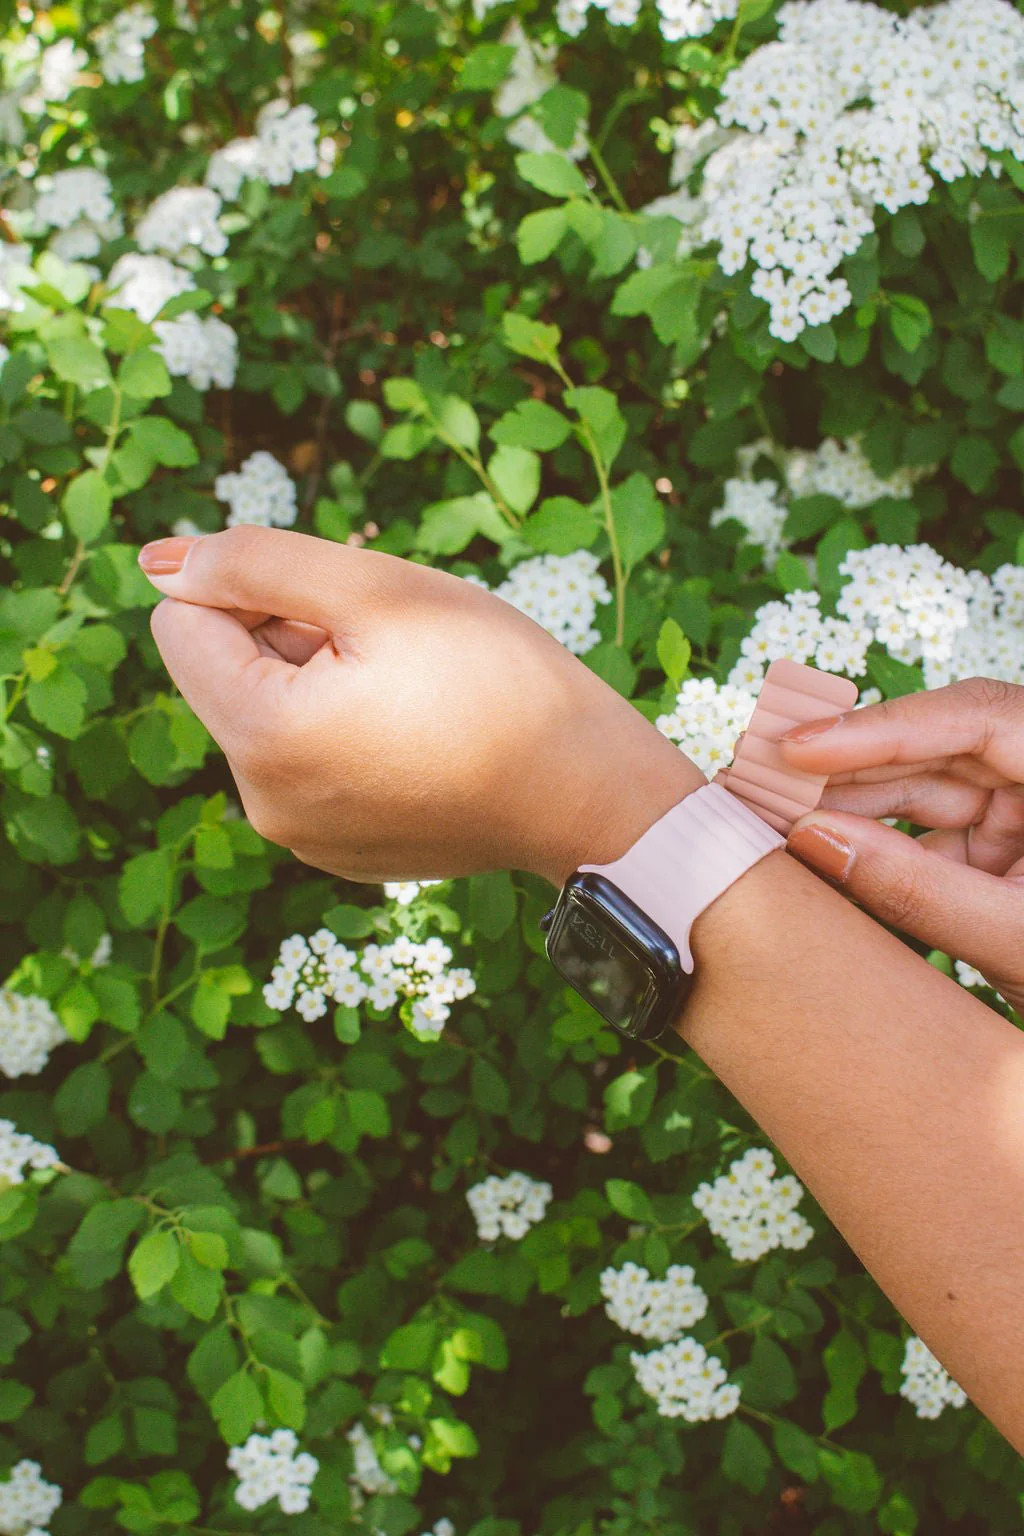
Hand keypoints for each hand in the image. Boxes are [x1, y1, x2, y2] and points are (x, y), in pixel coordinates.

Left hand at [139, 528, 701, 886]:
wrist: (589, 792)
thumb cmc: (496, 679)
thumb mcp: (377, 590)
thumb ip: (253, 563)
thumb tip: (156, 563)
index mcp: (262, 738)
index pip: (181, 624)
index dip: (252, 588)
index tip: (340, 603)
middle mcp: (264, 804)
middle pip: (226, 675)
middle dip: (289, 637)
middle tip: (391, 647)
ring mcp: (303, 839)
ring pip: (271, 718)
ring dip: (320, 681)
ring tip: (413, 692)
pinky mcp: (341, 853)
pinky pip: (309, 767)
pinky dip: (347, 733)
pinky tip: (421, 734)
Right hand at [779, 677, 1023, 1011]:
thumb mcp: (1015, 941)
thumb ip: (915, 890)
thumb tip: (811, 840)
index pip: (978, 719)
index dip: (882, 725)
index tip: (800, 747)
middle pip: (938, 749)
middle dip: (847, 768)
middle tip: (759, 782)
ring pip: (923, 791)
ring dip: (847, 806)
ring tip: (768, 818)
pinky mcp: (1003, 852)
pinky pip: (927, 835)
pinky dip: (872, 847)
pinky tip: (812, 853)